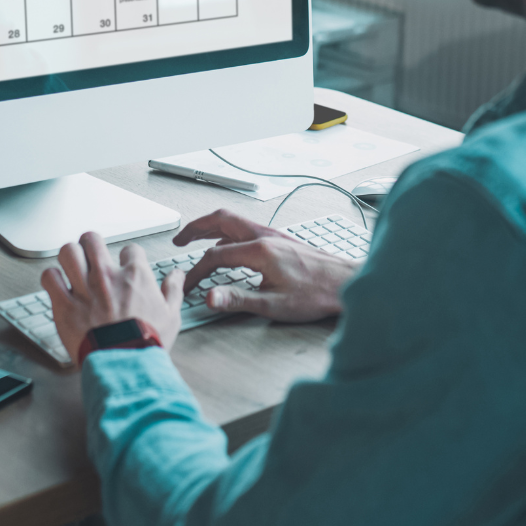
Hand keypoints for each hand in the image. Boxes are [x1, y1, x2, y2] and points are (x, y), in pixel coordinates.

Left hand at [42, 232, 183, 360]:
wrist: (124, 364)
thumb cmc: (147, 342)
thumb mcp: (171, 315)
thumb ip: (173, 290)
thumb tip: (177, 275)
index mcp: (135, 276)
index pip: (130, 249)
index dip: (129, 257)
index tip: (126, 266)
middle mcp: (107, 276)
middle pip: (92, 240)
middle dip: (91, 243)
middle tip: (92, 252)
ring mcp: (84, 289)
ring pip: (68, 252)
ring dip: (70, 256)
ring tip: (72, 264)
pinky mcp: (65, 306)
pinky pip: (50, 278)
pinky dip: (52, 278)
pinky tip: (57, 284)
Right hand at [173, 209, 357, 322]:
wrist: (346, 283)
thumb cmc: (317, 294)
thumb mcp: (274, 305)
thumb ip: (238, 300)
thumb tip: (210, 298)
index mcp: (260, 250)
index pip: (215, 256)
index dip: (196, 272)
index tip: (187, 286)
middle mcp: (265, 236)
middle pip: (221, 221)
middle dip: (196, 228)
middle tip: (179, 239)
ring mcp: (273, 235)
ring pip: (234, 221)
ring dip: (211, 227)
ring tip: (196, 238)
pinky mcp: (280, 239)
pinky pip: (246, 228)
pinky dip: (228, 232)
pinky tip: (228, 246)